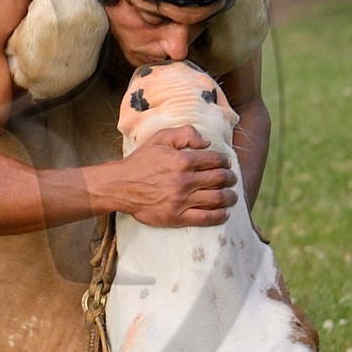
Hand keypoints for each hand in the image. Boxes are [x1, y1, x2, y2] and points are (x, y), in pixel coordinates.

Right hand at [110, 126, 237, 227]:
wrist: (120, 186)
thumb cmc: (141, 161)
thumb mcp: (160, 138)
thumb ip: (185, 134)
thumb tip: (207, 143)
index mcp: (182, 160)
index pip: (215, 161)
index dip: (225, 162)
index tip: (226, 164)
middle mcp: (184, 181)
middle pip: (220, 179)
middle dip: (230, 178)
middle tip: (231, 179)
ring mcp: (181, 201)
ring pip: (217, 199)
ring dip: (230, 197)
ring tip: (232, 196)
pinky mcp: (176, 217)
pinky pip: (206, 218)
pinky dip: (220, 216)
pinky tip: (224, 213)